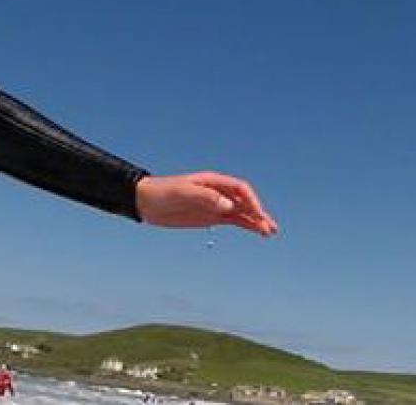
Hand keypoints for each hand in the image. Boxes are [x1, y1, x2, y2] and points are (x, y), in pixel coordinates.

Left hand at [134, 171, 278, 236]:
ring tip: (269, 233)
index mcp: (212, 182)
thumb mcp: (182, 192)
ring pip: (242, 212)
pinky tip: (256, 232)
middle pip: (244, 201)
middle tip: (270, 227)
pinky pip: (233, 220)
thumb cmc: (162, 192)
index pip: (239, 189)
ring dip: (256, 221)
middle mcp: (218, 192)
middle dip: (258, 213)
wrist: (145, 202)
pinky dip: (246, 225)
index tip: (256, 214)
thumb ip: (205, 197)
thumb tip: (229, 205)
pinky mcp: (210, 217)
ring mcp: (215, 205)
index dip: (251, 201)